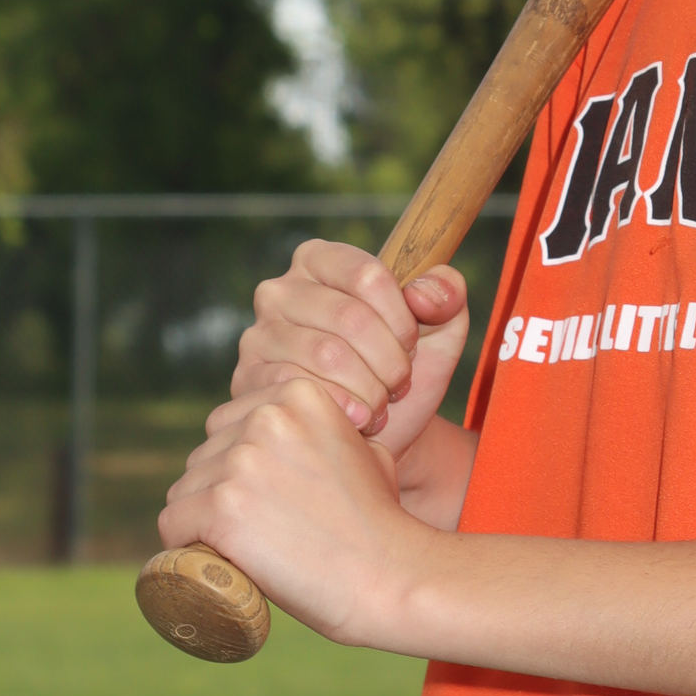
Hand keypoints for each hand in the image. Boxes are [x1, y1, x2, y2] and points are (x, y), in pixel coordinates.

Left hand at [160, 378, 444, 644]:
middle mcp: (266, 416)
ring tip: (250, 549)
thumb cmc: (379, 521)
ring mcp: (242, 461)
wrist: (388, 575)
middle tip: (261, 530)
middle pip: (203, 456)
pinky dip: (186, 548)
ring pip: (184, 491)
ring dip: (204, 522)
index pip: (228, 424)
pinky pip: (172, 525)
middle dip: (221, 492)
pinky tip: (219, 560)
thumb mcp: (363, 449)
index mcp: (298, 393)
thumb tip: (289, 433)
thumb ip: (322, 430)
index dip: (242, 467)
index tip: (270, 500)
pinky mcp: (222, 507)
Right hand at [233, 240, 468, 454]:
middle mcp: (281, 290)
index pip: (368, 275)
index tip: (413, 345)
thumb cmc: (405, 371)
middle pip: (349, 318)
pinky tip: (357, 420)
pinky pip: (299, 390)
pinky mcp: (248, 380)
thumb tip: (422, 292)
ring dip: (369, 389)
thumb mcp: (442, 329)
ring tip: (381, 403)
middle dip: (389, 360)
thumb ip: (447, 294)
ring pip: (327, 356)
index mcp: (323, 261)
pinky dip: (342, 409)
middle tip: (399, 384)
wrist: (379, 433)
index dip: (402, 318)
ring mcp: (259, 335)